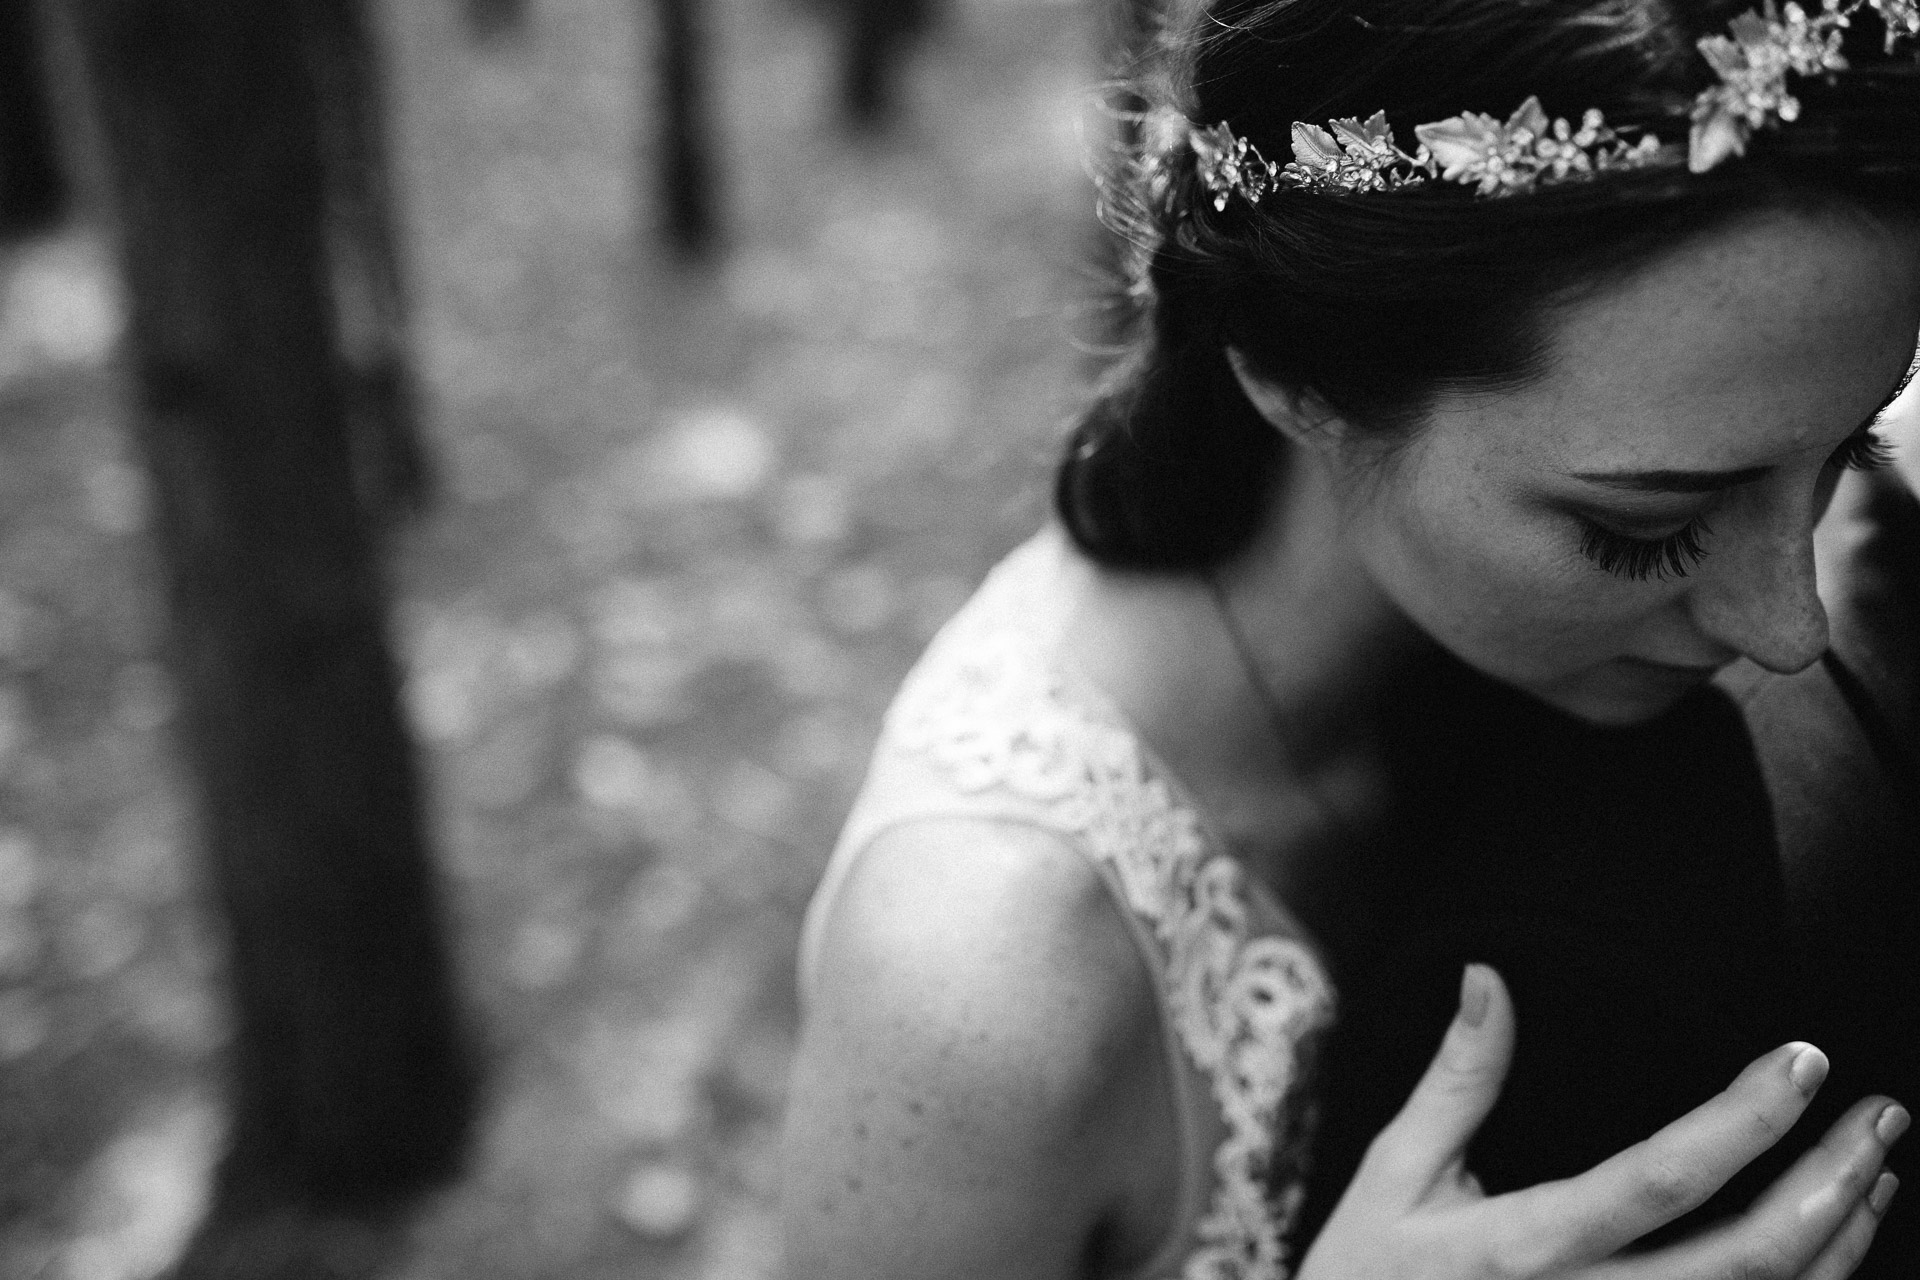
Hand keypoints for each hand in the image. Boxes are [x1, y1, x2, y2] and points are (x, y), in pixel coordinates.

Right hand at [1298, 965, 1907, 1279]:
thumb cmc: (1363, 1276)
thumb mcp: (1392, 1177)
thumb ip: (1454, 1082)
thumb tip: (1490, 977)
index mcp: (1525, 1247)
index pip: (1659, 1181)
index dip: (1744, 1122)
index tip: (1803, 1061)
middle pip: (1745, 1259)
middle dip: (1829, 1184)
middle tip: (1881, 1115)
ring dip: (1838, 1240)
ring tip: (1873, 1169)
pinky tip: (1831, 1242)